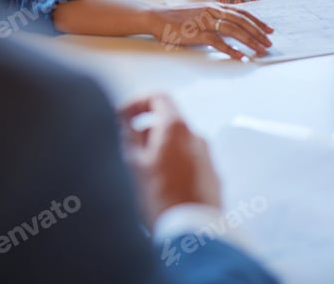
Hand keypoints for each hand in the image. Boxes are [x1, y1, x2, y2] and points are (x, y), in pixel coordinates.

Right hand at [119, 93, 220, 227]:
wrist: (194, 237)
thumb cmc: (162, 200)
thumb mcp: (132, 164)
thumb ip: (127, 134)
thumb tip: (122, 120)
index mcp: (176, 127)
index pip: (158, 97)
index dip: (136, 103)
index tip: (122, 117)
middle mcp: (196, 138)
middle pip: (167, 121)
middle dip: (145, 132)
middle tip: (127, 150)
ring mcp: (206, 159)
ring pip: (177, 145)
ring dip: (158, 152)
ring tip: (141, 176)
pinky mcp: (211, 180)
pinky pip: (188, 164)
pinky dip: (172, 167)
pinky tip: (159, 189)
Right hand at [149, 1, 273, 58]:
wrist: (158, 18)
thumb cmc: (178, 18)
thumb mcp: (200, 13)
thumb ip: (215, 18)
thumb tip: (231, 27)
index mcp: (215, 6)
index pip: (242, 13)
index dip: (257, 21)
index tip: (269, 29)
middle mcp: (213, 12)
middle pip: (241, 22)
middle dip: (258, 33)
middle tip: (269, 42)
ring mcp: (206, 22)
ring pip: (234, 31)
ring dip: (250, 41)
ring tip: (260, 50)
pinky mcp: (198, 33)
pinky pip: (218, 42)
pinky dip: (231, 49)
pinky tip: (240, 56)